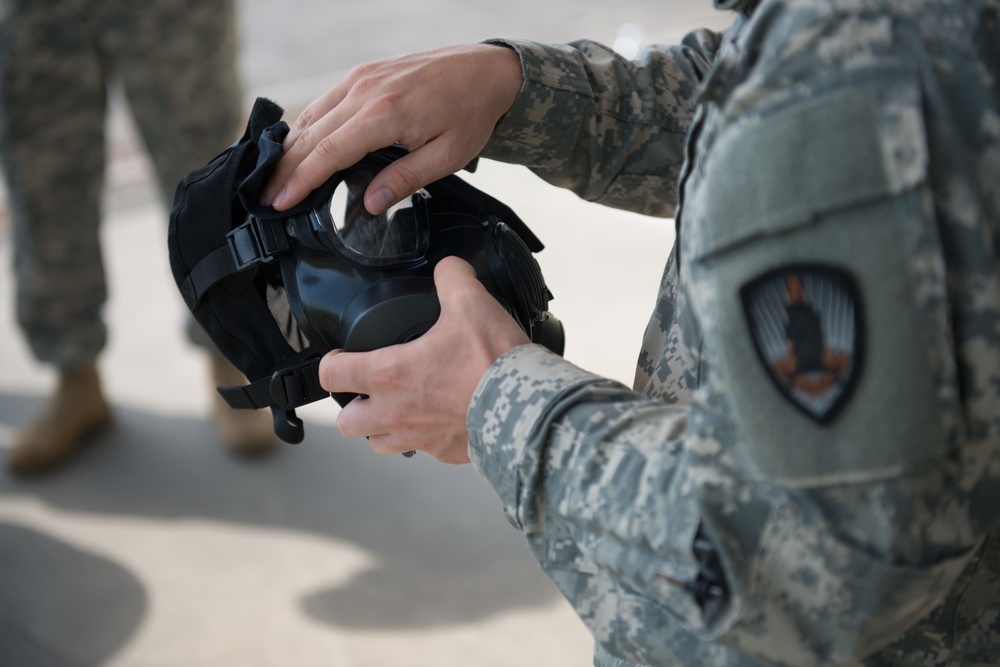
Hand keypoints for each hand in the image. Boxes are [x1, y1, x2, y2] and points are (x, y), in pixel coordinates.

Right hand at [262, 43, 522, 213]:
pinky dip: (304, 127)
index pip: (328, 152)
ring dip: (288, 149)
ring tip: (272, 178)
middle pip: (309, 135)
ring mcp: (361, 78)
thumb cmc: (471, 113)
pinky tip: (295, 147)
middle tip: (263, 198)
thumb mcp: (448, 155)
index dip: (300, 181)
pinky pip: (323, 103)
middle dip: (283, 169)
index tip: (280, 203)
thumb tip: (369, 203)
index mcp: (385, 113)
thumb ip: (406, 178)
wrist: (487, 70)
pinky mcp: (363, 73)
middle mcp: (365, 90)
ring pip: (311, 117)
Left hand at [319, 257, 530, 462]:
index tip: (344, 356)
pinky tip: (441, 418)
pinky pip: (421, 451)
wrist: (529, 408)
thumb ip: (452, 278)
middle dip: (353, 406)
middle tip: (370, 388)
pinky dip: (424, 437)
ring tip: (401, 407)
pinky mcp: (445, 453)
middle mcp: (396, 413)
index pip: (331, 374)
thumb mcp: (471, 303)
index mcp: (390, 374)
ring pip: (379, 444)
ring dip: (382, 428)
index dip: (332, 362)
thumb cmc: (494, 361)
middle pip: (347, 423)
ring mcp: (419, 438)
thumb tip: (449, 267)